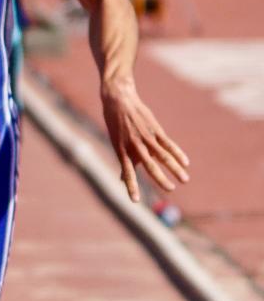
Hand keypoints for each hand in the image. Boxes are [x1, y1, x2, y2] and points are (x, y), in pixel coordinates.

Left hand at [101, 79, 189, 201]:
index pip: (127, 172)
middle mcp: (134, 145)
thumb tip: (123, 180)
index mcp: (122, 150)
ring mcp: (145, 137)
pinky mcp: (155, 129)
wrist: (118, 100)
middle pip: (149, 165)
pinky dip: (178, 153)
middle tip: (170, 190)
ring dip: (174, 168)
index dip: (131, 186)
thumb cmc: (115, 124)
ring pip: (162, 155)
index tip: (135, 201)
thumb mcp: (116, 142)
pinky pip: (168, 143)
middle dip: (160, 179)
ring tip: (184, 180)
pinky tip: (185, 163)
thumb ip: (125, 161)